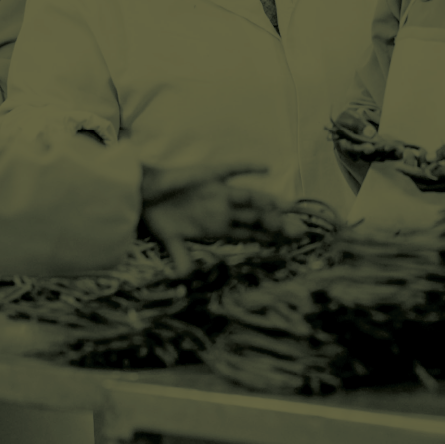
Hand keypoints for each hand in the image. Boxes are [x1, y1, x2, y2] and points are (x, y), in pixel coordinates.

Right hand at [139, 163, 288, 275]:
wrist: (143, 191)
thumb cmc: (157, 216)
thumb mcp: (170, 240)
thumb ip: (181, 256)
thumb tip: (185, 277)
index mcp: (218, 226)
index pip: (249, 234)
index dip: (269, 240)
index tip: (290, 246)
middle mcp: (223, 209)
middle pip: (256, 218)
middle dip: (277, 225)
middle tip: (300, 232)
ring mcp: (219, 191)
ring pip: (250, 198)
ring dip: (268, 202)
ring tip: (289, 207)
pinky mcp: (211, 173)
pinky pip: (233, 169)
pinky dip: (248, 167)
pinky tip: (267, 168)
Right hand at [329, 109, 403, 162]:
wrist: (349, 124)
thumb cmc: (346, 120)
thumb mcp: (348, 118)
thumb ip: (357, 125)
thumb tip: (370, 133)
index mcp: (344, 145)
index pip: (352, 149)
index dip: (361, 149)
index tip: (370, 148)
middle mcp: (355, 154)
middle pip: (368, 155)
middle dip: (380, 151)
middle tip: (390, 147)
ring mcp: (365, 155)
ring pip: (378, 156)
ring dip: (389, 153)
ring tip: (399, 148)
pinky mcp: (374, 154)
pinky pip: (384, 155)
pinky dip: (392, 153)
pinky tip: (401, 150)